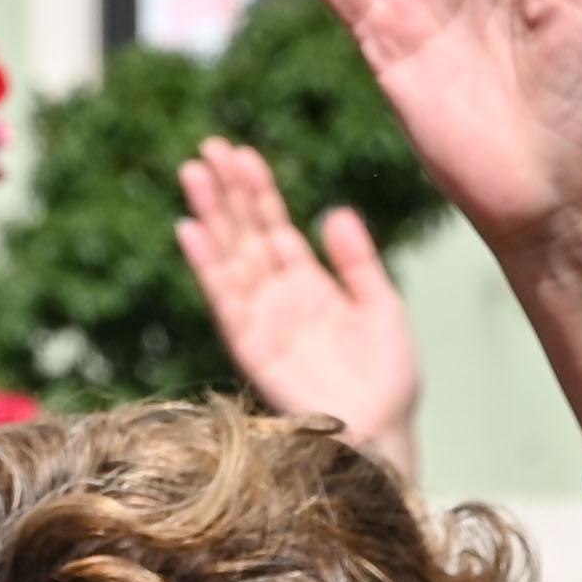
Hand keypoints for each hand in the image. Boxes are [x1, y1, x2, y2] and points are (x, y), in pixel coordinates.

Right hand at [177, 135, 422, 479]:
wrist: (384, 434)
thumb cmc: (389, 380)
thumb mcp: (382, 308)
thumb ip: (358, 263)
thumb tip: (336, 213)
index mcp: (310, 284)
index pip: (275, 226)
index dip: (259, 190)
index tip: (241, 152)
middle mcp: (280, 298)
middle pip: (246, 234)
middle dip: (227, 192)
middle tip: (208, 147)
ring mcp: (263, 321)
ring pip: (230, 258)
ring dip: (211, 216)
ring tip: (192, 173)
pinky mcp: (253, 348)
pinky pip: (226, 301)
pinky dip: (207, 266)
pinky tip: (191, 231)